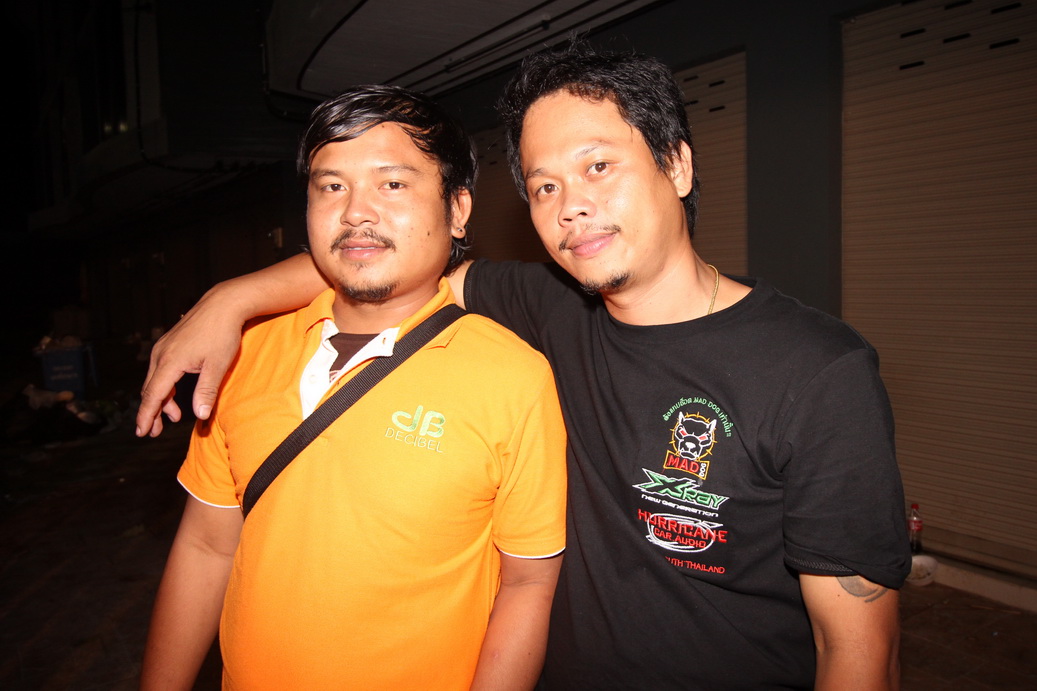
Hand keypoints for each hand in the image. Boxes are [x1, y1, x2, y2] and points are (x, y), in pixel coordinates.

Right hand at [136, 289, 242, 436]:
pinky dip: (165, 386)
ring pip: (155, 380)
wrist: (223, 304)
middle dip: (151, 412)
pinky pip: (161, 370)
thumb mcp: (218, 365)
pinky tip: (175, 395)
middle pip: (150, 390)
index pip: (153, 395)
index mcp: (170, 362)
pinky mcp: (170, 343)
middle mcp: (161, 354)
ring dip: (161, 400)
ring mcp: (163, 347)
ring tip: (172, 417)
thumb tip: (200, 416)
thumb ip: (207, 391)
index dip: (146, 416)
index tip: (141, 433)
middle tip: (153, 433)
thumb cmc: (223, 334)